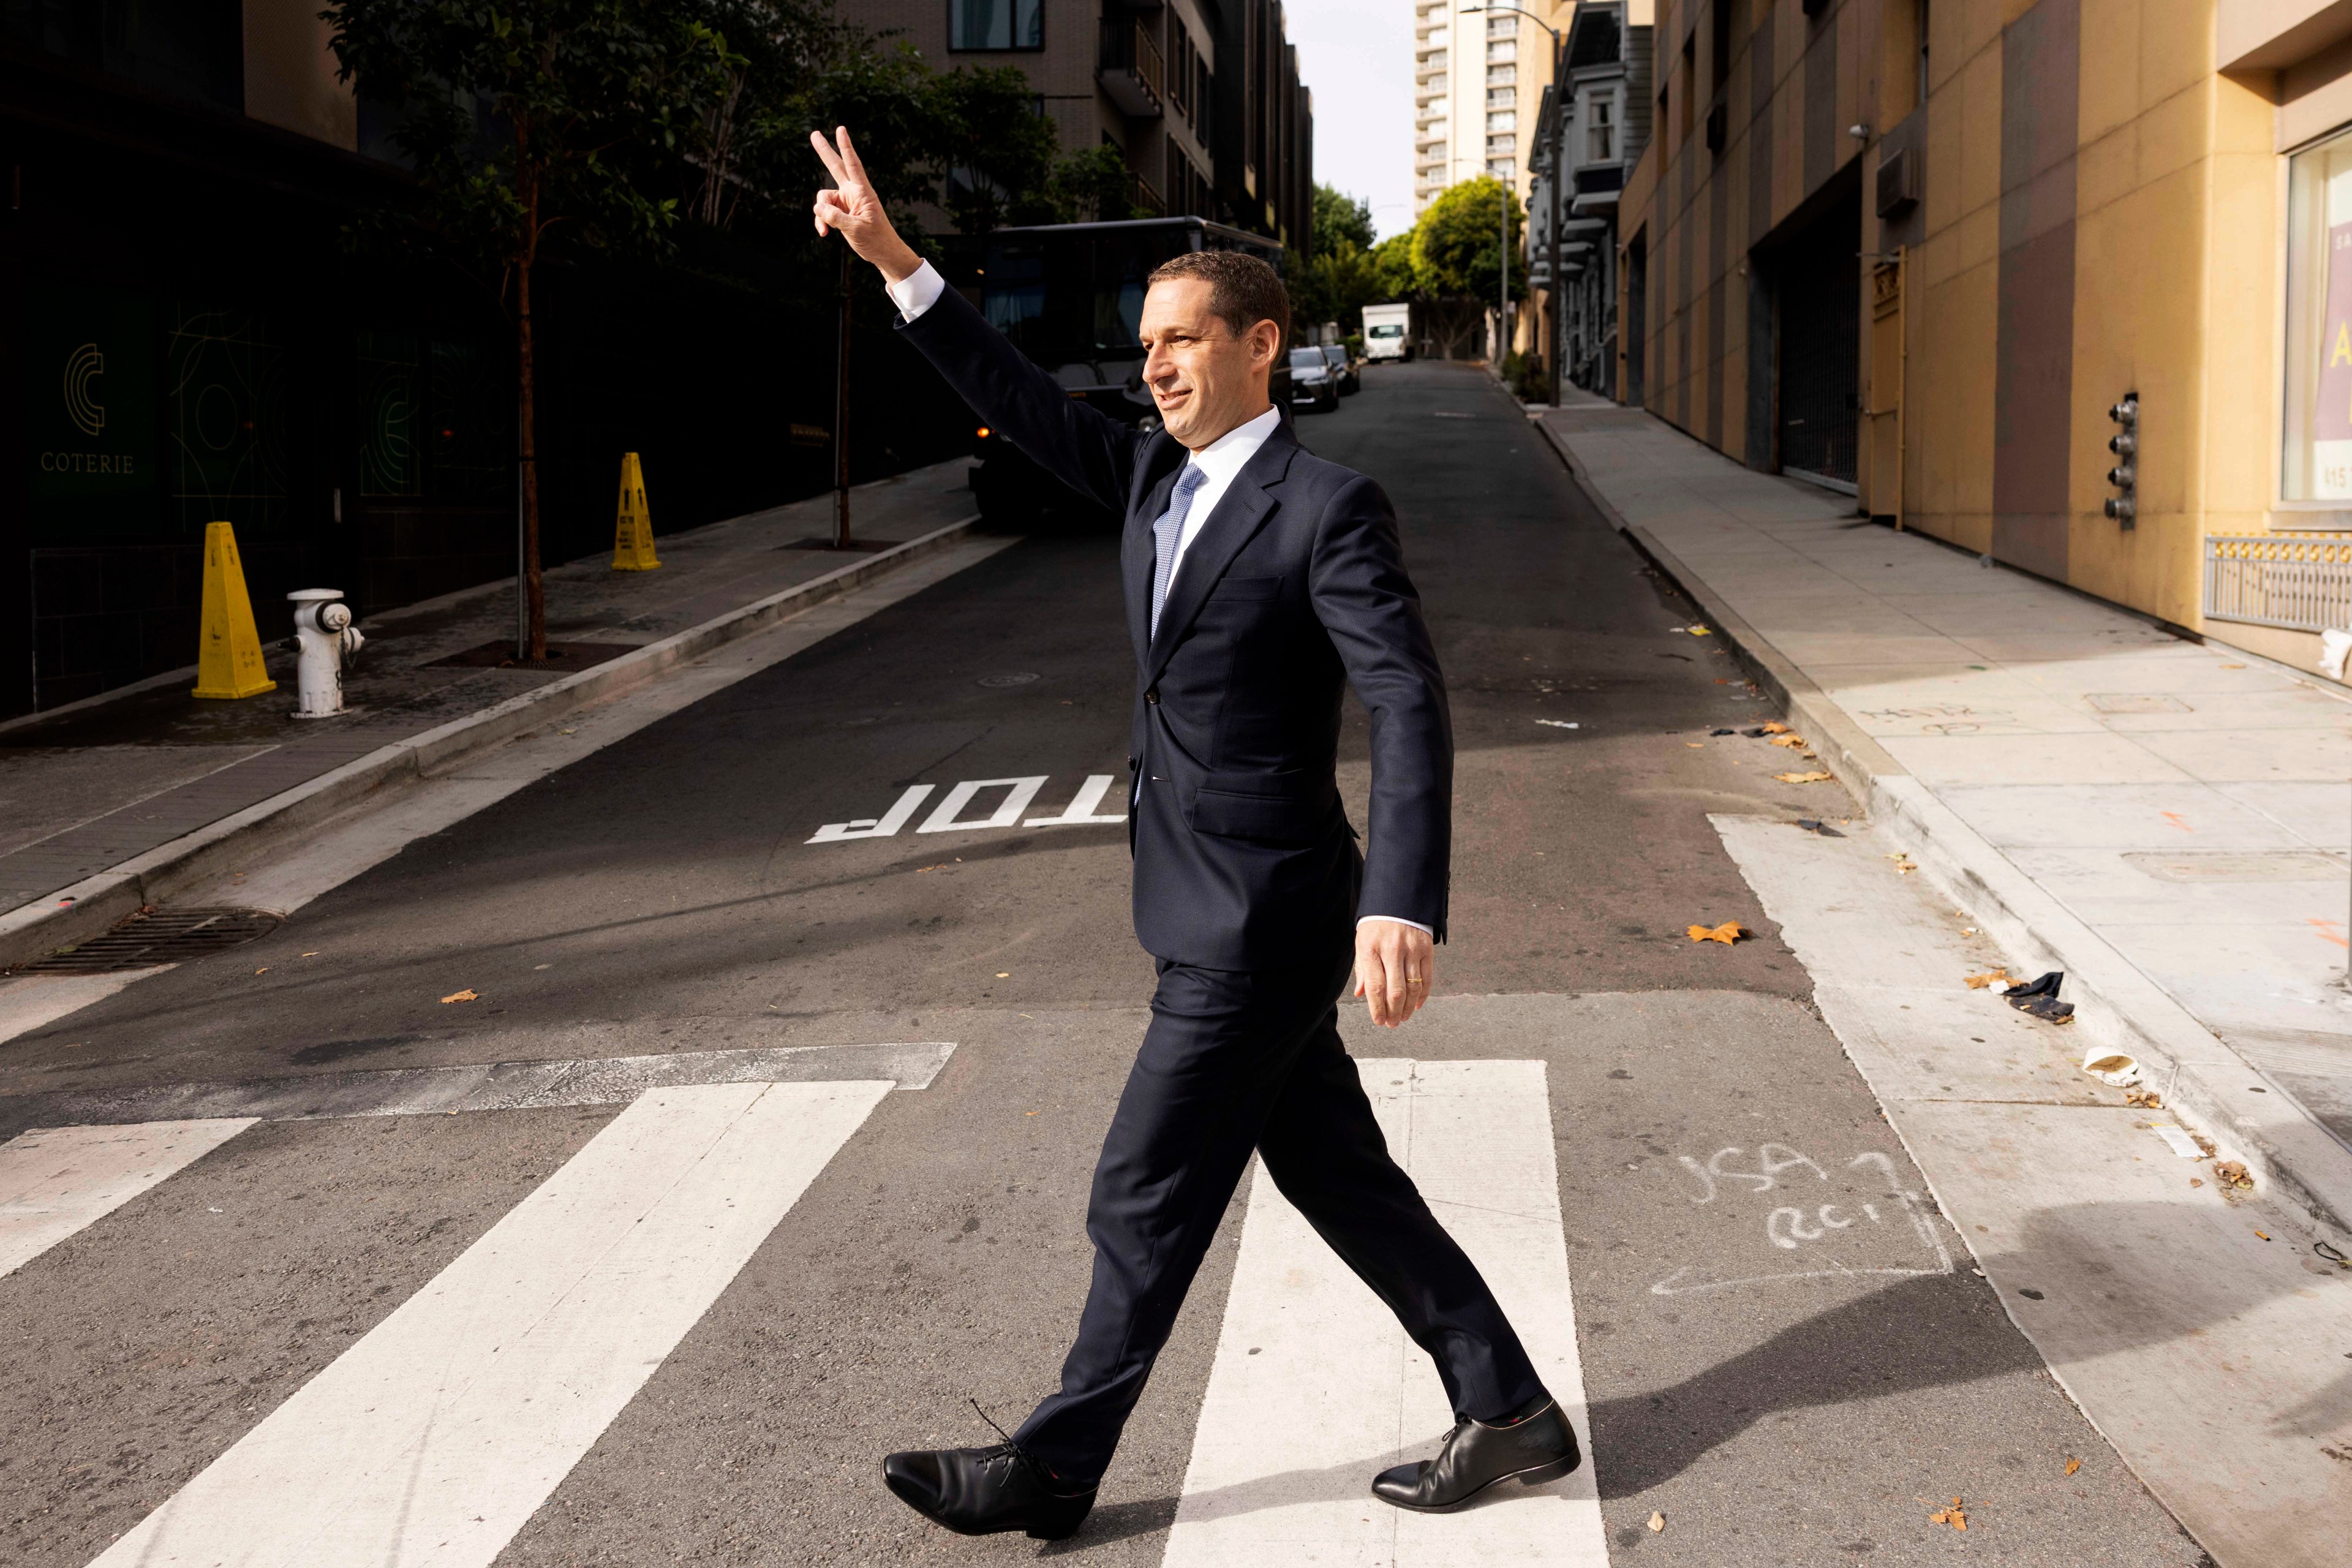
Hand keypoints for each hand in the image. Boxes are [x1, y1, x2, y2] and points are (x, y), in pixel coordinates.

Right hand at [810, 125, 920, 282]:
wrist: (882, 253)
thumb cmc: (876, 240)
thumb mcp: (855, 229)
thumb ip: (835, 217)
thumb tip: (817, 208)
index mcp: (863, 192)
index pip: (853, 165)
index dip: (846, 147)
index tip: (841, 129)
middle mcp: (853, 193)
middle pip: (835, 167)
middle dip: (824, 151)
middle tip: (814, 133)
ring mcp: (845, 201)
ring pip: (823, 199)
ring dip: (820, 215)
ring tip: (825, 231)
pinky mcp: (840, 212)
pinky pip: (823, 212)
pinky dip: (821, 222)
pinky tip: (824, 234)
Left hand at [1353, 920, 1434, 1027]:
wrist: (1397, 899)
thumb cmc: (1375, 925)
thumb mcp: (1362, 943)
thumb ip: (1363, 969)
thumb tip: (1361, 994)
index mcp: (1371, 949)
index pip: (1375, 986)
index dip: (1377, 1008)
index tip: (1379, 1021)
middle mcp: (1392, 950)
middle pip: (1395, 991)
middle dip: (1394, 1013)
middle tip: (1392, 1024)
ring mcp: (1411, 949)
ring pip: (1413, 988)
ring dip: (1409, 1008)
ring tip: (1403, 1017)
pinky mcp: (1426, 949)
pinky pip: (1427, 978)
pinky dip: (1423, 995)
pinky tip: (1417, 1005)